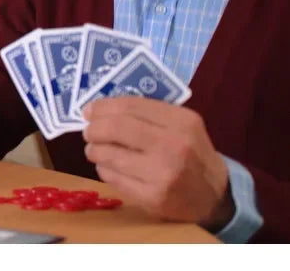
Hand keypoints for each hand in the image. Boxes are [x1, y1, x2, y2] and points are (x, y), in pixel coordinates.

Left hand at [83, 97, 233, 229]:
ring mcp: (162, 174)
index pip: (130, 106)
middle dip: (94, 128)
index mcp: (181, 122)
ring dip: (94, 150)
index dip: (102, 107)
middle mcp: (173, 146)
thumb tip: (98, 109)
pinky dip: (104, 169)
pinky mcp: (152, 197)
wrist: (215, 196)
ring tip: (95, 150)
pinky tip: (110, 167)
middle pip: (115, 128)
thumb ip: (146, 114)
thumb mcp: (181, 125)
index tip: (89, 110)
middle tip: (89, 131)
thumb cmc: (191, 153)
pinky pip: (112, 177)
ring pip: (109, 154)